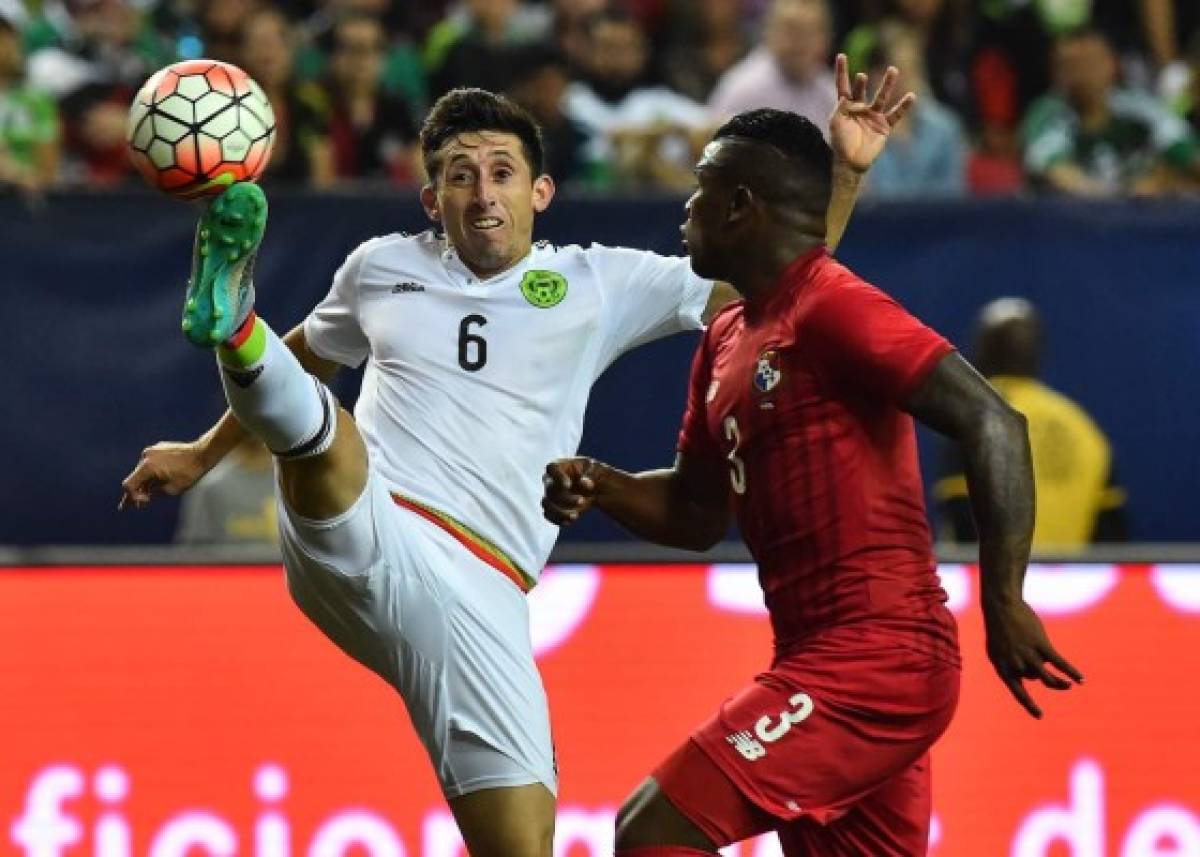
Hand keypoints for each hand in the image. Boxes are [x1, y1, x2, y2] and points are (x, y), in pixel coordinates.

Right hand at [119, 441, 209, 509]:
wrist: (203, 452)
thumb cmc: (190, 472)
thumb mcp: (172, 489)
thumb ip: (154, 492)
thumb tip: (145, 494)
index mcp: (147, 466)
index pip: (129, 484)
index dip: (132, 496)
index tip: (143, 503)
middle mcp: (146, 456)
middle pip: (136, 477)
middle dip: (136, 491)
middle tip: (129, 505)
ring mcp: (152, 450)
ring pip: (143, 470)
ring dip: (144, 482)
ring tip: (145, 496)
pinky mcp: (159, 448)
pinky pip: (151, 463)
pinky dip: (151, 472)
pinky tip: (155, 482)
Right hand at [542, 458, 599, 525]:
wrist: (595, 486)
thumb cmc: (593, 472)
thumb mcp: (596, 469)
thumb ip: (590, 474)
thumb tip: (583, 483)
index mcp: (559, 465)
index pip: (552, 468)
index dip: (557, 477)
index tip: (567, 486)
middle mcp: (550, 480)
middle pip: (550, 489)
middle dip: (565, 498)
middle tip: (582, 501)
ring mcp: (550, 494)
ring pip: (546, 504)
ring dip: (559, 512)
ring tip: (575, 516)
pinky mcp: (553, 508)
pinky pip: (548, 515)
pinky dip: (557, 520)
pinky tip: (569, 522)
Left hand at [829, 53, 915, 173]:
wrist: (851, 163)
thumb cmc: (840, 144)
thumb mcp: (836, 125)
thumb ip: (839, 110)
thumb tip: (844, 96)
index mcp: (846, 107)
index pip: (843, 86)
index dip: (842, 71)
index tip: (841, 55)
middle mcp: (860, 108)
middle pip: (862, 90)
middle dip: (861, 83)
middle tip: (861, 77)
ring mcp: (873, 116)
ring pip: (882, 96)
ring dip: (887, 84)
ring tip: (893, 70)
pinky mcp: (884, 125)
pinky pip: (896, 114)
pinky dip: (904, 106)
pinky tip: (911, 96)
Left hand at [984, 599, 1083, 717]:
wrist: (1001, 605)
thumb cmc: (999, 627)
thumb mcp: (998, 648)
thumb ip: (1011, 663)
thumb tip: (1030, 676)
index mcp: (1002, 667)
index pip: (1017, 691)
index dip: (1029, 704)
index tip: (1041, 715)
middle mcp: (1016, 664)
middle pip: (1034, 677)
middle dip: (1037, 670)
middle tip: (1036, 659)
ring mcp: (1029, 655)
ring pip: (1048, 678)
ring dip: (1061, 684)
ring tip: (1068, 686)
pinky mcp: (1042, 645)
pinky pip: (1059, 663)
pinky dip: (1071, 672)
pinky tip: (1080, 679)